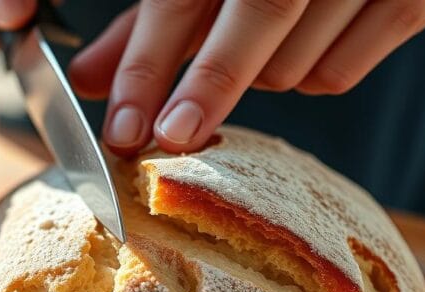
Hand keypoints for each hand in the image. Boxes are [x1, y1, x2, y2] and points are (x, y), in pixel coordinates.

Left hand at [67, 0, 424, 154]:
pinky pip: (336, 78)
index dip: (148, 67)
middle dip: (207, 90)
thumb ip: (148, 24)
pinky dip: (305, 79)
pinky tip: (299, 50)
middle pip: (254, 24)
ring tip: (257, 49)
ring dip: (259, 75)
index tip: (125, 128)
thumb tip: (88, 79)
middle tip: (173, 135)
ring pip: (291, 67)